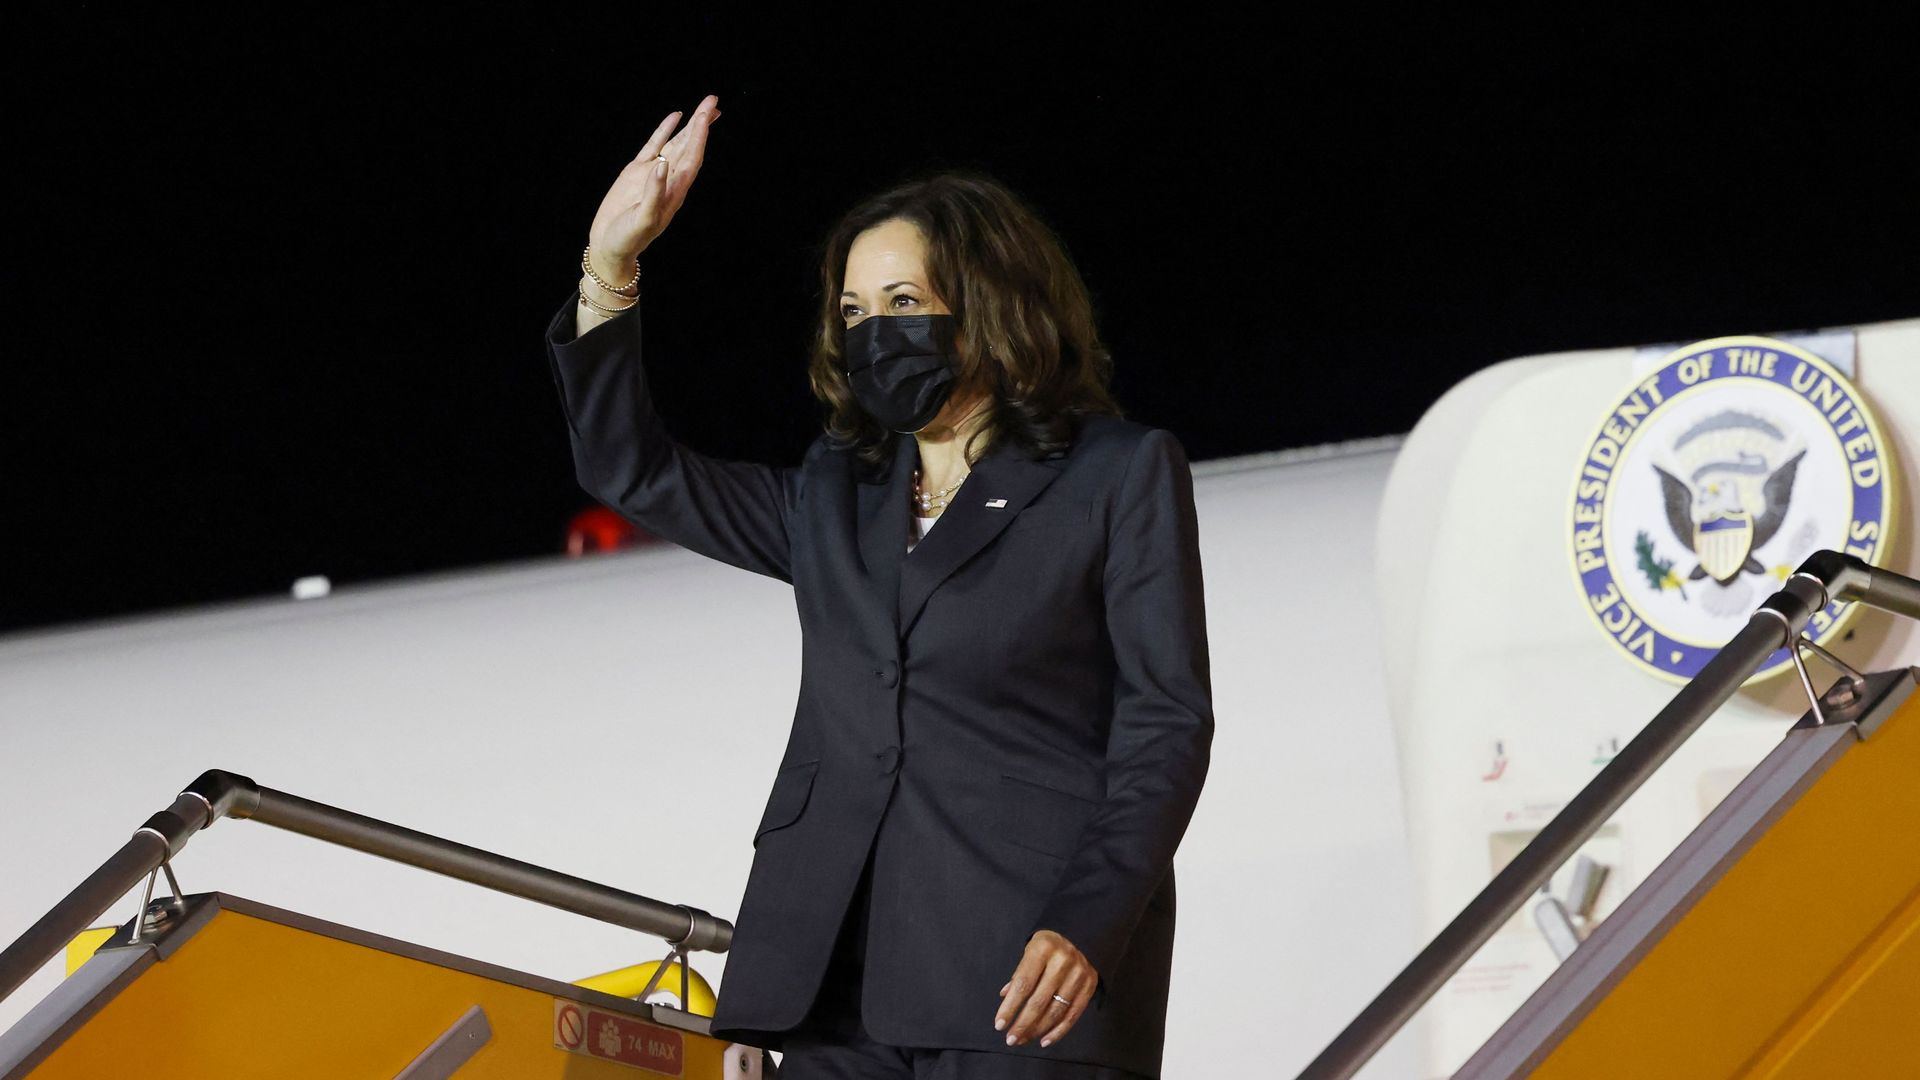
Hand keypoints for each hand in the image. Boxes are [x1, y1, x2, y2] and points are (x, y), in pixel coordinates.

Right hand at [585, 94, 721, 280]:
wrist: (610, 246)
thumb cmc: (628, 239)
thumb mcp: (642, 220)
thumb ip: (654, 193)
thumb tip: (662, 164)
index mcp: (674, 192)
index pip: (691, 159)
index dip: (699, 137)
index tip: (706, 116)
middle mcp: (668, 180)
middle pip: (689, 147)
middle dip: (701, 124)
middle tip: (713, 101)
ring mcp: (652, 174)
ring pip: (675, 143)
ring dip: (690, 126)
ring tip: (704, 108)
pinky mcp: (636, 172)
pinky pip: (653, 146)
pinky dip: (664, 131)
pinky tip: (674, 118)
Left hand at [994, 929, 1097, 1048]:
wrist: (1081, 933)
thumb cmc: (1048, 944)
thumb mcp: (1030, 950)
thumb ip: (1019, 974)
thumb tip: (1005, 997)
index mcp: (1043, 949)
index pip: (1023, 984)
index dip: (1010, 1007)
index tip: (999, 1024)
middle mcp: (1062, 961)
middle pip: (1039, 1001)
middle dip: (1022, 1024)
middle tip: (1010, 1039)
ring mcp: (1078, 974)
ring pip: (1055, 1011)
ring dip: (1037, 1030)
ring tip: (1023, 1039)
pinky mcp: (1090, 985)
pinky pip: (1073, 1015)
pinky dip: (1058, 1031)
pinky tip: (1044, 1040)